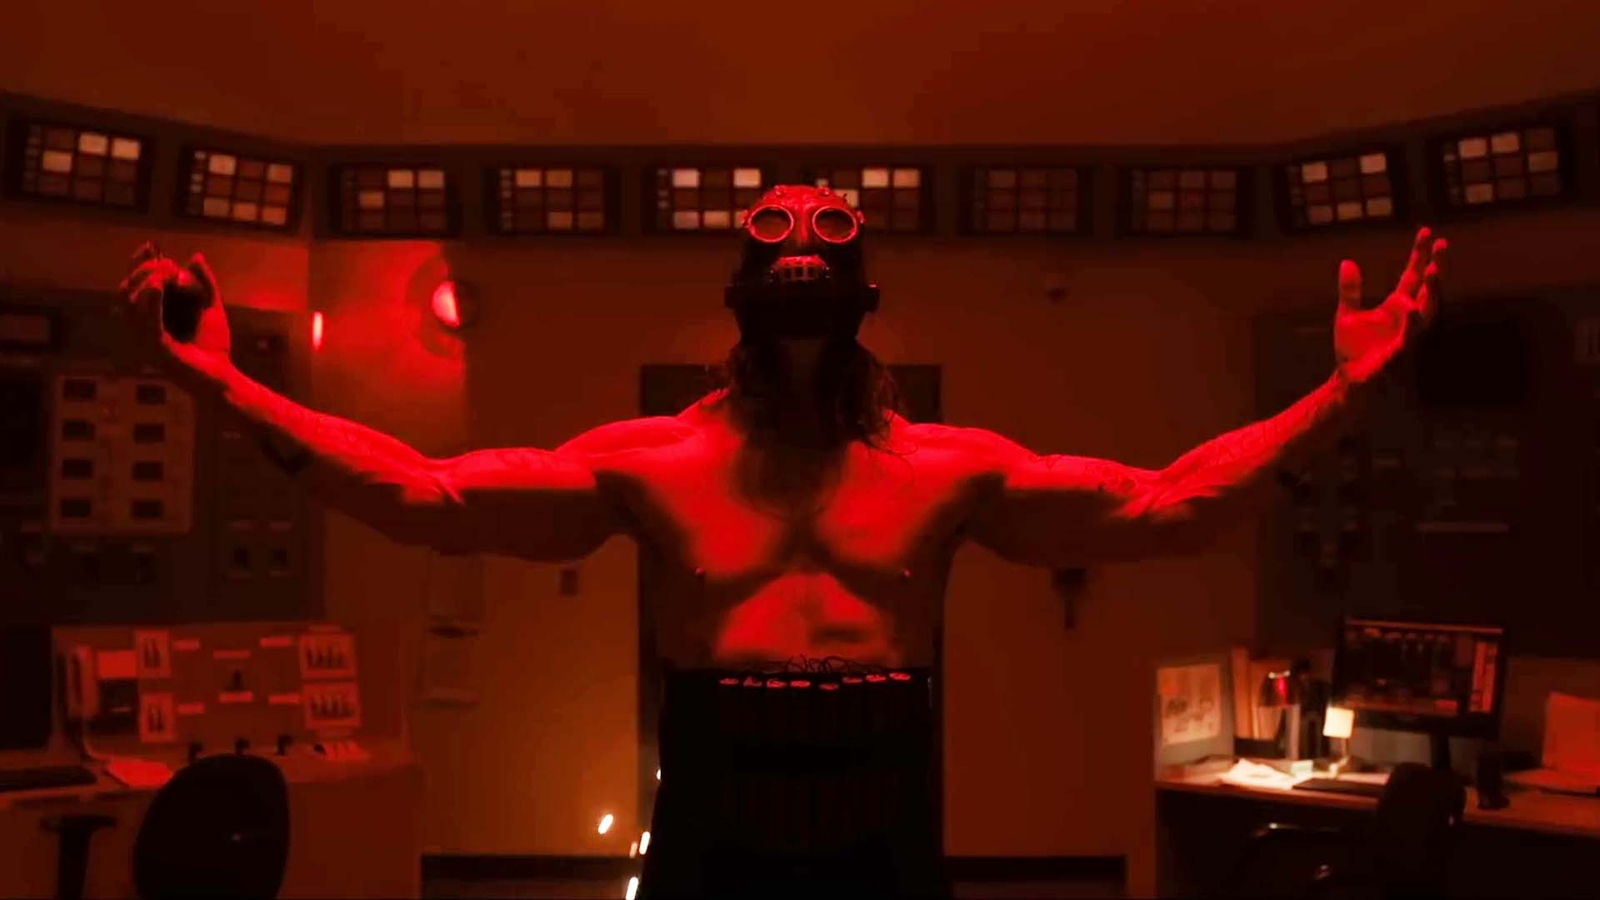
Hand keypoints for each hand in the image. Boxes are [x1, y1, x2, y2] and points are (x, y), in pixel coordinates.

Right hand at [118, 242, 232, 383]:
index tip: (149, 246)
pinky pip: (146, 322)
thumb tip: (195, 256)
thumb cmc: (212, 345)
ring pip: (130, 303)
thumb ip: (205, 282)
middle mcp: (141, 325)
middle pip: (126, 289)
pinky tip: (157, 286)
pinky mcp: (155, 349)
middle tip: (168, 266)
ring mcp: (144, 338)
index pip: (133, 284)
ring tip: (166, 273)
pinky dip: (149, 302)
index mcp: (150, 315)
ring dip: (146, 281)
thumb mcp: (211, 306)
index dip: (137, 264)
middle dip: (145, 271)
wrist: (222, 375)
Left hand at [1333, 227, 1446, 386]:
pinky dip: (1411, 324)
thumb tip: (1348, 262)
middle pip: (1428, 288)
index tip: (1426, 232)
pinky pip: (1409, 337)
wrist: (1349, 379)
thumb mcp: (1346, 314)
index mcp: (1396, 306)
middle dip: (1436, 267)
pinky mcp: (1400, 353)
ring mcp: (1407, 334)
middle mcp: (1407, 318)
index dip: (1419, 255)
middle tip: (1442, 244)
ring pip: (1427, 310)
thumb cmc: (1353, 350)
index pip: (1412, 275)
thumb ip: (1350, 290)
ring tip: (1433, 270)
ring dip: (1432, 291)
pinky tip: (1411, 309)